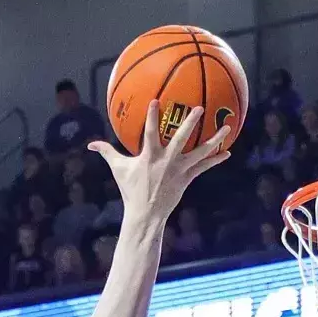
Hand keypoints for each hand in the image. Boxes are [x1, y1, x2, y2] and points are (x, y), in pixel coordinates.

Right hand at [91, 100, 231, 226]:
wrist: (145, 216)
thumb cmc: (130, 190)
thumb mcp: (118, 170)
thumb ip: (106, 152)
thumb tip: (90, 144)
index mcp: (150, 156)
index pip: (151, 133)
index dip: (153, 117)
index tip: (157, 101)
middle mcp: (167, 161)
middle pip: (181, 139)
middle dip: (190, 123)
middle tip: (200, 108)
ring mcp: (179, 170)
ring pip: (200, 152)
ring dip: (215, 139)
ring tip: (228, 126)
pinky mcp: (187, 178)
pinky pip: (204, 167)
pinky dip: (216, 159)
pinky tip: (228, 152)